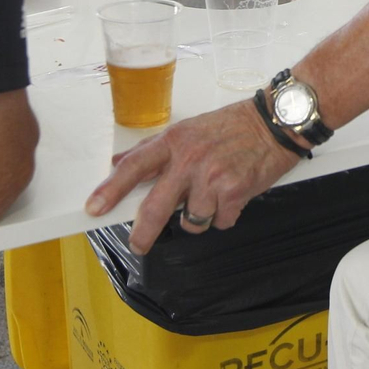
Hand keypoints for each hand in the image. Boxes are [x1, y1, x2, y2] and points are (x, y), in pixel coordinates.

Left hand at [85, 100, 302, 254]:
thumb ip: (153, 148)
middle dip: (144, 232)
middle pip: (157, 207)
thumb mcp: (188, 129)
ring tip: (212, 197)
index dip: (111, 190)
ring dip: (199, 217)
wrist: (274, 124)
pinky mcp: (234, 192)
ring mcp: (212, 177)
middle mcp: (190, 160)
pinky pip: (220, 222)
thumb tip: (119, 161)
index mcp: (174, 142)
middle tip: (139, 244)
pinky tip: (232, 197)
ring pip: (192, 220)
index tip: (94, 208)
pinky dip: (224, 216)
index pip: (134, 167)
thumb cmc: (231, 126)